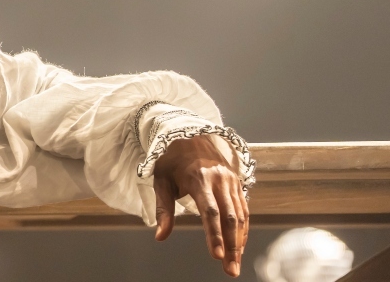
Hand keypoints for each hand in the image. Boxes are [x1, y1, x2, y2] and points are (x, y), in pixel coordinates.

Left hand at [153, 135, 248, 276]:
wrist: (190, 135)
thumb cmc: (171, 161)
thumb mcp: (161, 180)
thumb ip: (163, 209)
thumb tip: (160, 236)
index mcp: (199, 178)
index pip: (210, 212)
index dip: (215, 234)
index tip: (217, 255)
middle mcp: (219, 180)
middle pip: (230, 218)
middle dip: (231, 246)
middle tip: (230, 269)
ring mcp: (231, 181)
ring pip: (240, 216)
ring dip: (239, 242)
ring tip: (235, 263)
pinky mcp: (237, 184)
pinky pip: (243, 210)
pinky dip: (243, 230)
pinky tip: (239, 246)